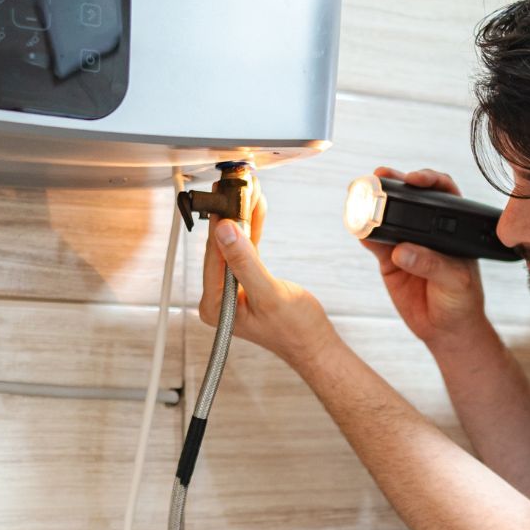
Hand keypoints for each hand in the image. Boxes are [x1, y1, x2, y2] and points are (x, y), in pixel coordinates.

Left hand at [200, 180, 337, 366]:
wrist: (315, 345)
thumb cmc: (295, 330)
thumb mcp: (269, 294)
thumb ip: (245, 263)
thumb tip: (224, 232)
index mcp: (213, 304)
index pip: (213, 254)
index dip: (221, 222)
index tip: (226, 195)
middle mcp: (216, 296)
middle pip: (221, 245)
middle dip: (231, 213)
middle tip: (236, 184)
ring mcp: (228, 289)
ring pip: (234, 243)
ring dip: (242, 215)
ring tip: (247, 188)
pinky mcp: (243, 282)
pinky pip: (245, 249)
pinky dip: (251, 228)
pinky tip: (254, 206)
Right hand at [361, 167, 488, 348]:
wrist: (444, 328)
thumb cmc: (461, 301)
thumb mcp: (455, 281)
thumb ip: (431, 264)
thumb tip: (402, 250)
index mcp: (452, 228)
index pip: (443, 194)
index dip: (429, 180)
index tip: (414, 180)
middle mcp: (428, 231)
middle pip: (409, 198)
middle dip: (393, 183)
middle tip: (380, 176)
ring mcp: (406, 243)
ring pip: (386, 217)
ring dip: (372, 205)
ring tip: (359, 195)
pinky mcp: (388, 259)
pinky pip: (373, 242)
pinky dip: (363, 233)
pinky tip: (357, 228)